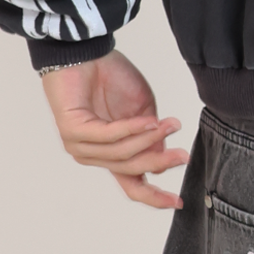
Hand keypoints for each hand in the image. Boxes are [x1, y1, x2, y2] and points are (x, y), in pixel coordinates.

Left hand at [38, 51, 186, 209]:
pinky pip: (108, 135)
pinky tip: (148, 120)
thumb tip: (162, 161)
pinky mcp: (72, 131)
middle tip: (182, 155)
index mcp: (111, 154)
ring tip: (167, 126)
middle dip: (160, 163)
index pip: (132, 185)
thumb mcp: (143, 111)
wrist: (86, 52)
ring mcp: (80, 146)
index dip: (154, 197)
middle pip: (131, 171)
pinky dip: (131, 129)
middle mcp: (93, 155)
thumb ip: (152, 138)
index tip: (177, 202)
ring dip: (149, 140)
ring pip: (122, 154)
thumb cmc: (110, 78)